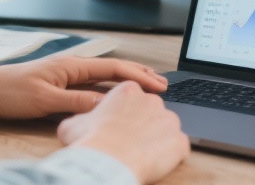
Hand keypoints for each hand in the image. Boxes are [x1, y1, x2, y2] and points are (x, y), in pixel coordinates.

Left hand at [0, 57, 167, 118]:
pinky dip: (109, 91)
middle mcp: (71, 67)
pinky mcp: (59, 87)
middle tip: (162, 85)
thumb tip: (104, 103)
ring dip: (126, 83)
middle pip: (112, 70)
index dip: (137, 76)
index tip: (157, 85)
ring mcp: (66, 76)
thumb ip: (75, 101)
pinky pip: (91, 87)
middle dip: (139, 75)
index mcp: (71, 65)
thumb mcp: (44, 100)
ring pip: (104, 78)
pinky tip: (116, 98)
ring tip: (147, 88)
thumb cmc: (9, 92)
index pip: (112, 69)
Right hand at [57, 81, 189, 183]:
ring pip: (166, 128)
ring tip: (142, 154)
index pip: (132, 98)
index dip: (125, 113)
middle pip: (151, 111)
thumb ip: (81, 119)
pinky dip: (170, 155)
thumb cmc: (91, 141)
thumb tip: (79, 124)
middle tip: (129, 141)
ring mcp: (170, 120)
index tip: (119, 126)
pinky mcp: (180, 141)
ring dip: (157, 139)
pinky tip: (156, 162)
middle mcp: (152, 100)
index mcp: (128, 91)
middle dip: (143, 125)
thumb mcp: (73, 124)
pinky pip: (179, 147)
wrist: (108, 161)